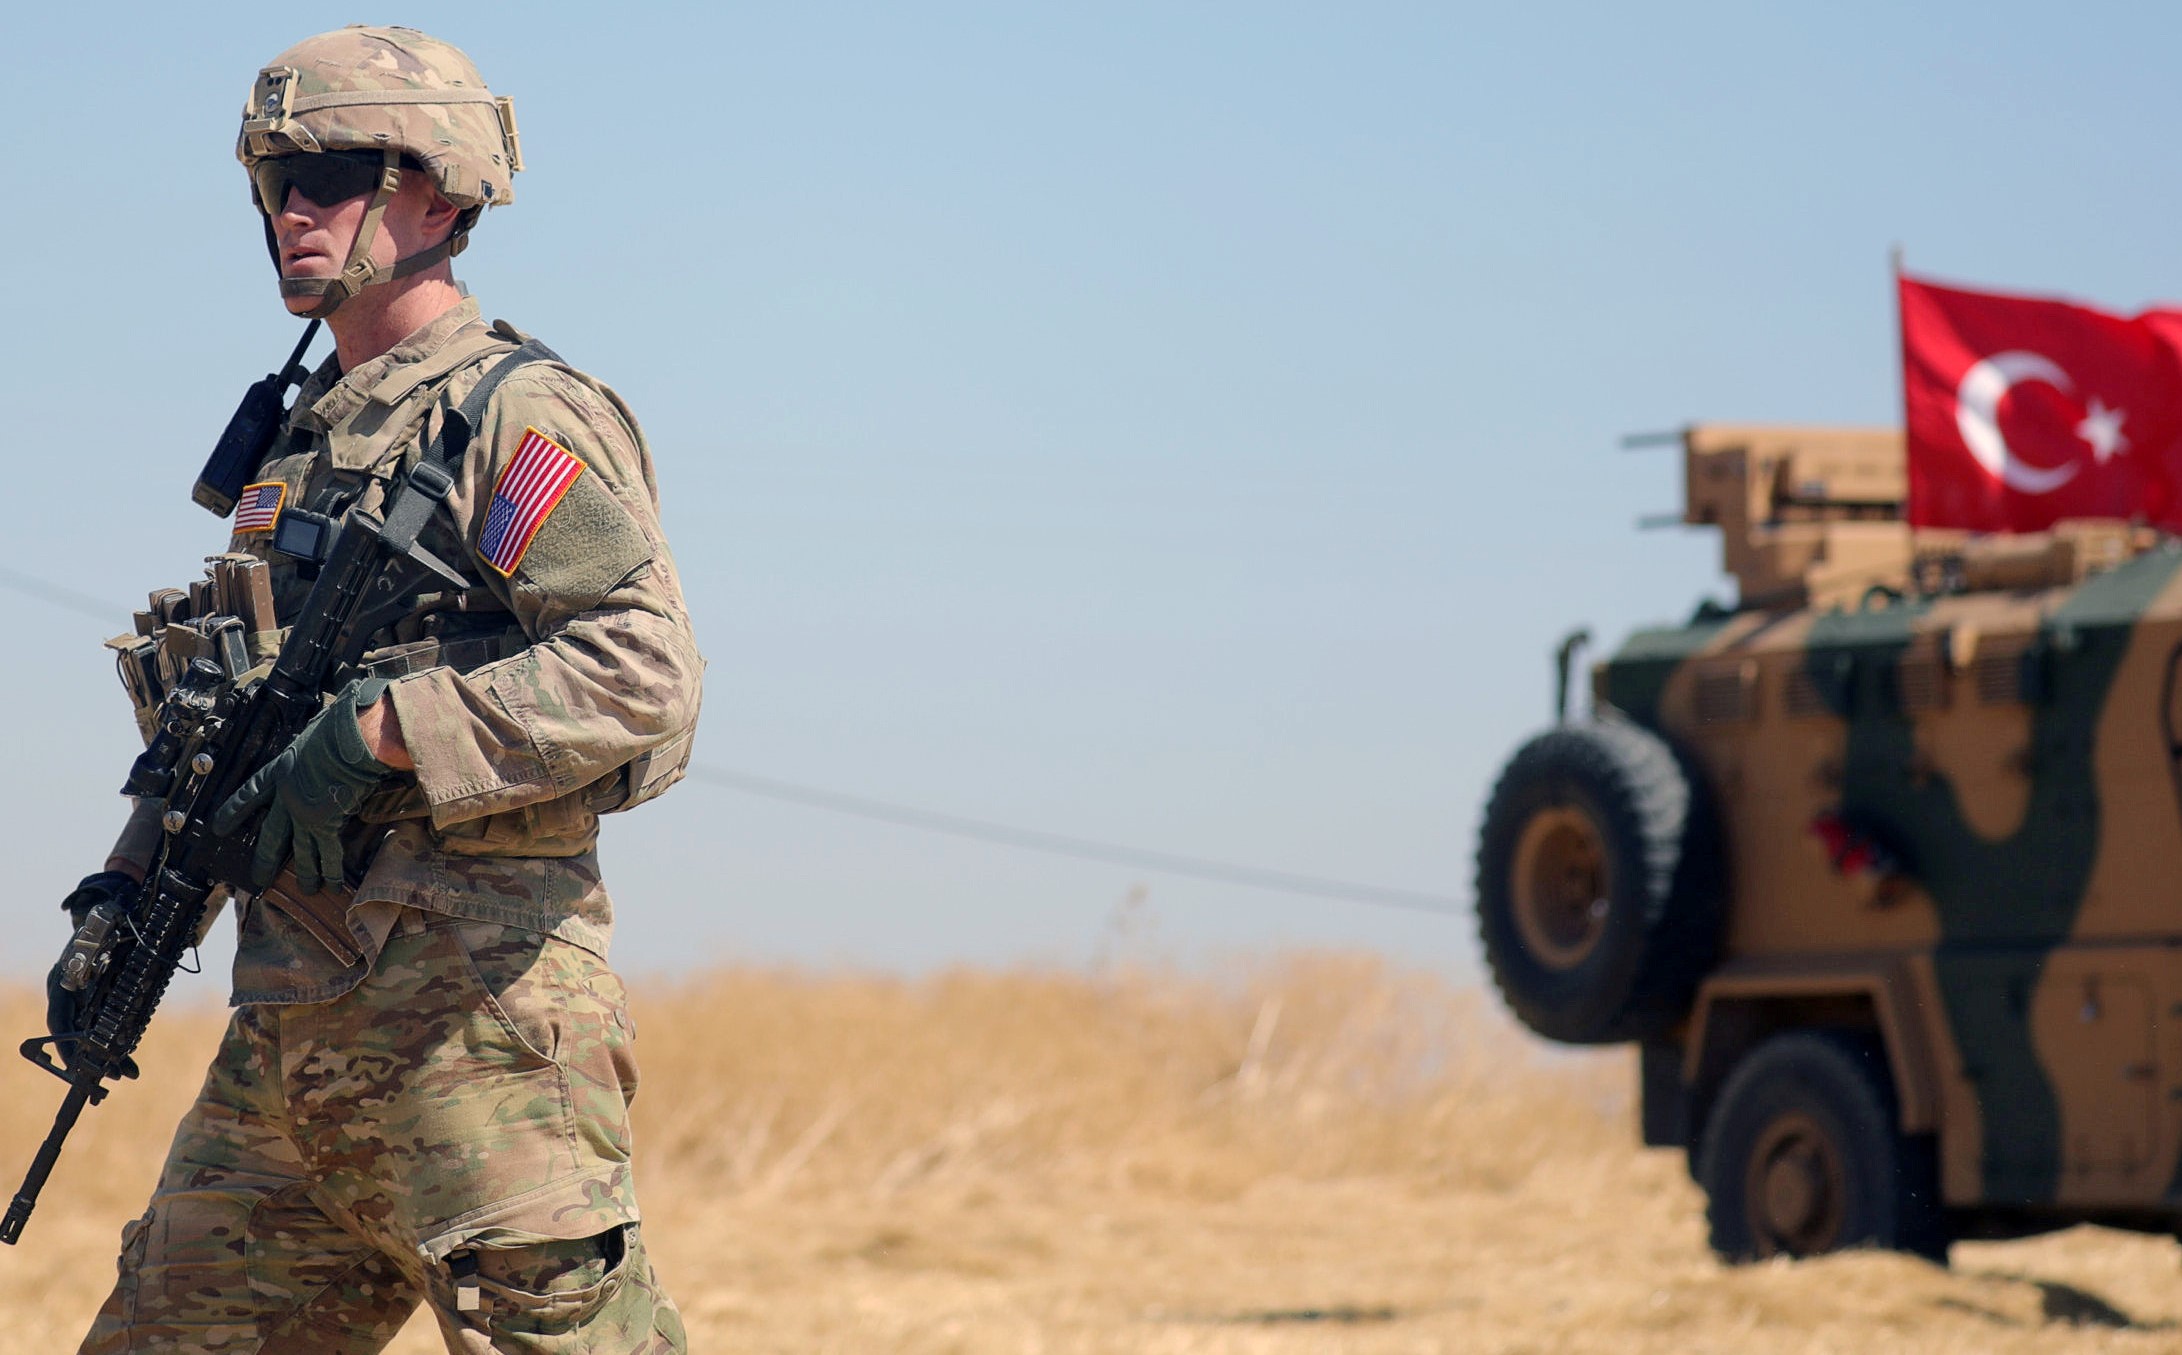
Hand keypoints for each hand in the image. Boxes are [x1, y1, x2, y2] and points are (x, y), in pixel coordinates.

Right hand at [46, 871, 141, 1076]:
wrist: (112, 913)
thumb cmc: (104, 925)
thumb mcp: (100, 937)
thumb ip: (100, 955)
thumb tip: (106, 965)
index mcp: (62, 982)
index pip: (60, 1020)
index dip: (67, 1044)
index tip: (75, 1067)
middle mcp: (69, 994)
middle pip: (78, 1033)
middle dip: (94, 1059)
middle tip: (113, 1078)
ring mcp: (84, 999)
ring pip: (94, 1035)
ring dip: (109, 1058)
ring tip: (127, 1075)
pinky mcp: (100, 1001)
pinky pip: (107, 1028)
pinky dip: (118, 1045)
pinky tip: (129, 1063)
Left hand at [212, 677, 395, 893]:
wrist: (351, 738)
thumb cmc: (340, 723)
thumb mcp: (322, 725)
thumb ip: (323, 733)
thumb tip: (336, 726)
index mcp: (283, 769)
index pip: (252, 793)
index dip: (235, 809)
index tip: (219, 825)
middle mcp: (289, 795)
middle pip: (272, 833)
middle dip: (265, 857)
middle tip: (256, 877)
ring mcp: (306, 812)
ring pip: (302, 850)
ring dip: (307, 872)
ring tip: (310, 889)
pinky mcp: (327, 822)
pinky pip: (329, 852)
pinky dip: (332, 869)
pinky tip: (335, 884)